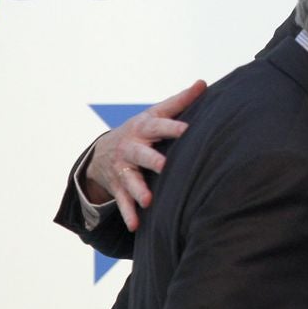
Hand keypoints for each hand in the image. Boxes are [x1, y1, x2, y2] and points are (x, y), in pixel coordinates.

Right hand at [85, 80, 206, 229]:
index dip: (172, 127)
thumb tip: (203, 83)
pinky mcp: (118, 186)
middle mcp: (132, 147)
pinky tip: (136, 225)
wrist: (104, 149)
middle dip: (152, 160)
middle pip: (141, 154)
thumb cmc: (143, 129)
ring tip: (148, 201)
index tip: (187, 130)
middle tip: (165, 166)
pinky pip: (122, 201)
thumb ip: (180, 101)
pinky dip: (128, 214)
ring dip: (139, 191)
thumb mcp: (156, 113)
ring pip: (130, 180)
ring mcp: (123, 168)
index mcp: (144, 128)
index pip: (159, 126)